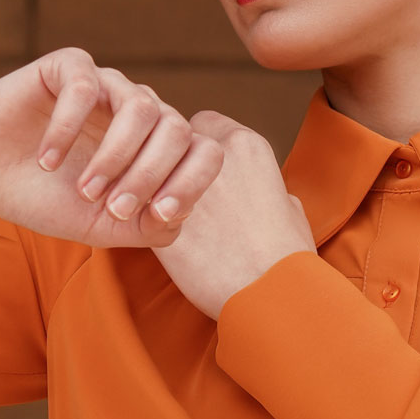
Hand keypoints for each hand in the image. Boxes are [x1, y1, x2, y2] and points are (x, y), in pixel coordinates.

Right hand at [0, 48, 223, 247]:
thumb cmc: (45, 199)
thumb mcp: (101, 226)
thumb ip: (146, 227)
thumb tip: (180, 218)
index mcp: (157, 148)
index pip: (204, 152)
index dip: (191, 183)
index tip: (159, 214)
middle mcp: (139, 111)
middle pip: (176, 130)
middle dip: (148, 176)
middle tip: (113, 208)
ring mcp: (107, 86)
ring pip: (141, 107)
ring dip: (115, 155)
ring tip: (84, 190)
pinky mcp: (68, 68)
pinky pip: (87, 87)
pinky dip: (70, 128)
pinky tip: (48, 160)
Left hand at [148, 111, 316, 318]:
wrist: (268, 293)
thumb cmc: (287, 259)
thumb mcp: (289, 211)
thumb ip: (269, 189)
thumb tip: (268, 194)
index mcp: (247, 146)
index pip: (205, 125)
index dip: (194, 146)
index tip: (194, 168)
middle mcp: (211, 154)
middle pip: (168, 139)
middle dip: (162, 160)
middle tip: (165, 187)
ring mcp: (179, 182)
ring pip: (143, 165)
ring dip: (142, 183)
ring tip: (149, 210)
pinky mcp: (153, 216)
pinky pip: (131, 200)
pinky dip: (130, 212)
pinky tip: (140, 231)